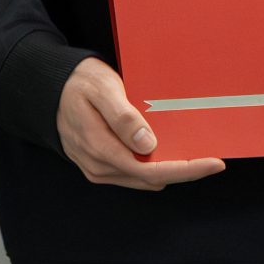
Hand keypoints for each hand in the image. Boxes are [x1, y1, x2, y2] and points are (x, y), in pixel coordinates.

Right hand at [56, 56, 225, 189]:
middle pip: (151, 179)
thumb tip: (148, 144)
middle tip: (211, 157)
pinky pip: (133, 173)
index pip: (150, 170)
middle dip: (183, 170)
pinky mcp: (100, 166)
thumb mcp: (102, 90)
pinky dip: (154, 166)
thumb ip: (123, 117)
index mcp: (100, 148)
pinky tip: (168, 151)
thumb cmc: (78, 83)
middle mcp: (99, 166)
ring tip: (194, 152)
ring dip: (169, 169)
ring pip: (144, 179)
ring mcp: (98, 169)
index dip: (185, 169)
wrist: (49, 88)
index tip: (213, 163)